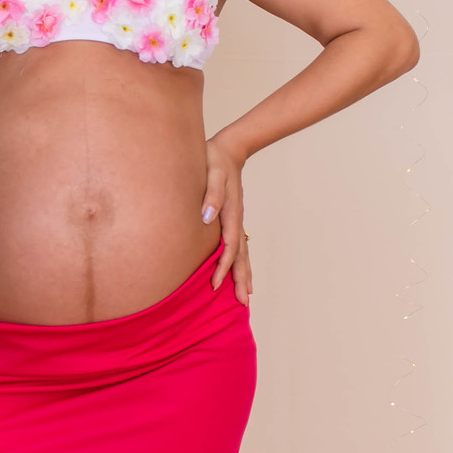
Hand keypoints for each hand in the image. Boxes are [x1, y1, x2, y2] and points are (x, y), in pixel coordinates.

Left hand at [201, 135, 251, 305]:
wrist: (228, 150)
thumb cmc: (215, 160)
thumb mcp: (212, 172)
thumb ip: (211, 194)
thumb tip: (207, 217)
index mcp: (231, 212)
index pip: (229, 247)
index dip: (222, 267)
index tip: (215, 285)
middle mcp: (236, 220)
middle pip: (241, 255)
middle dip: (240, 279)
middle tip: (243, 302)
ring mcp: (236, 221)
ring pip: (242, 253)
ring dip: (244, 274)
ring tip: (246, 296)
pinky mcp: (232, 219)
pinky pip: (238, 246)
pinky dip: (240, 262)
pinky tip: (239, 272)